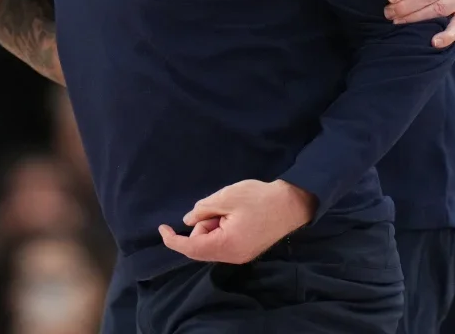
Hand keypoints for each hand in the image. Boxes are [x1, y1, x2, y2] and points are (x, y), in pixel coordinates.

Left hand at [158, 179, 315, 263]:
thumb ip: (203, 210)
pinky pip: (223, 244)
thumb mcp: (226, 198)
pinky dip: (220, 230)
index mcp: (226, 245)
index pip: (191, 248)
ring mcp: (242, 256)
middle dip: (200, 227)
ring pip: (212, 245)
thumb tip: (188, 222)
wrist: (292, 203)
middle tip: (214, 208)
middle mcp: (233, 256)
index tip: (162, 228)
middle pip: (201, 248)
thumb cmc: (259, 198)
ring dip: (211, 228)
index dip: (173, 240)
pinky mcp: (247, 250)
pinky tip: (232, 215)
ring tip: (228, 209)